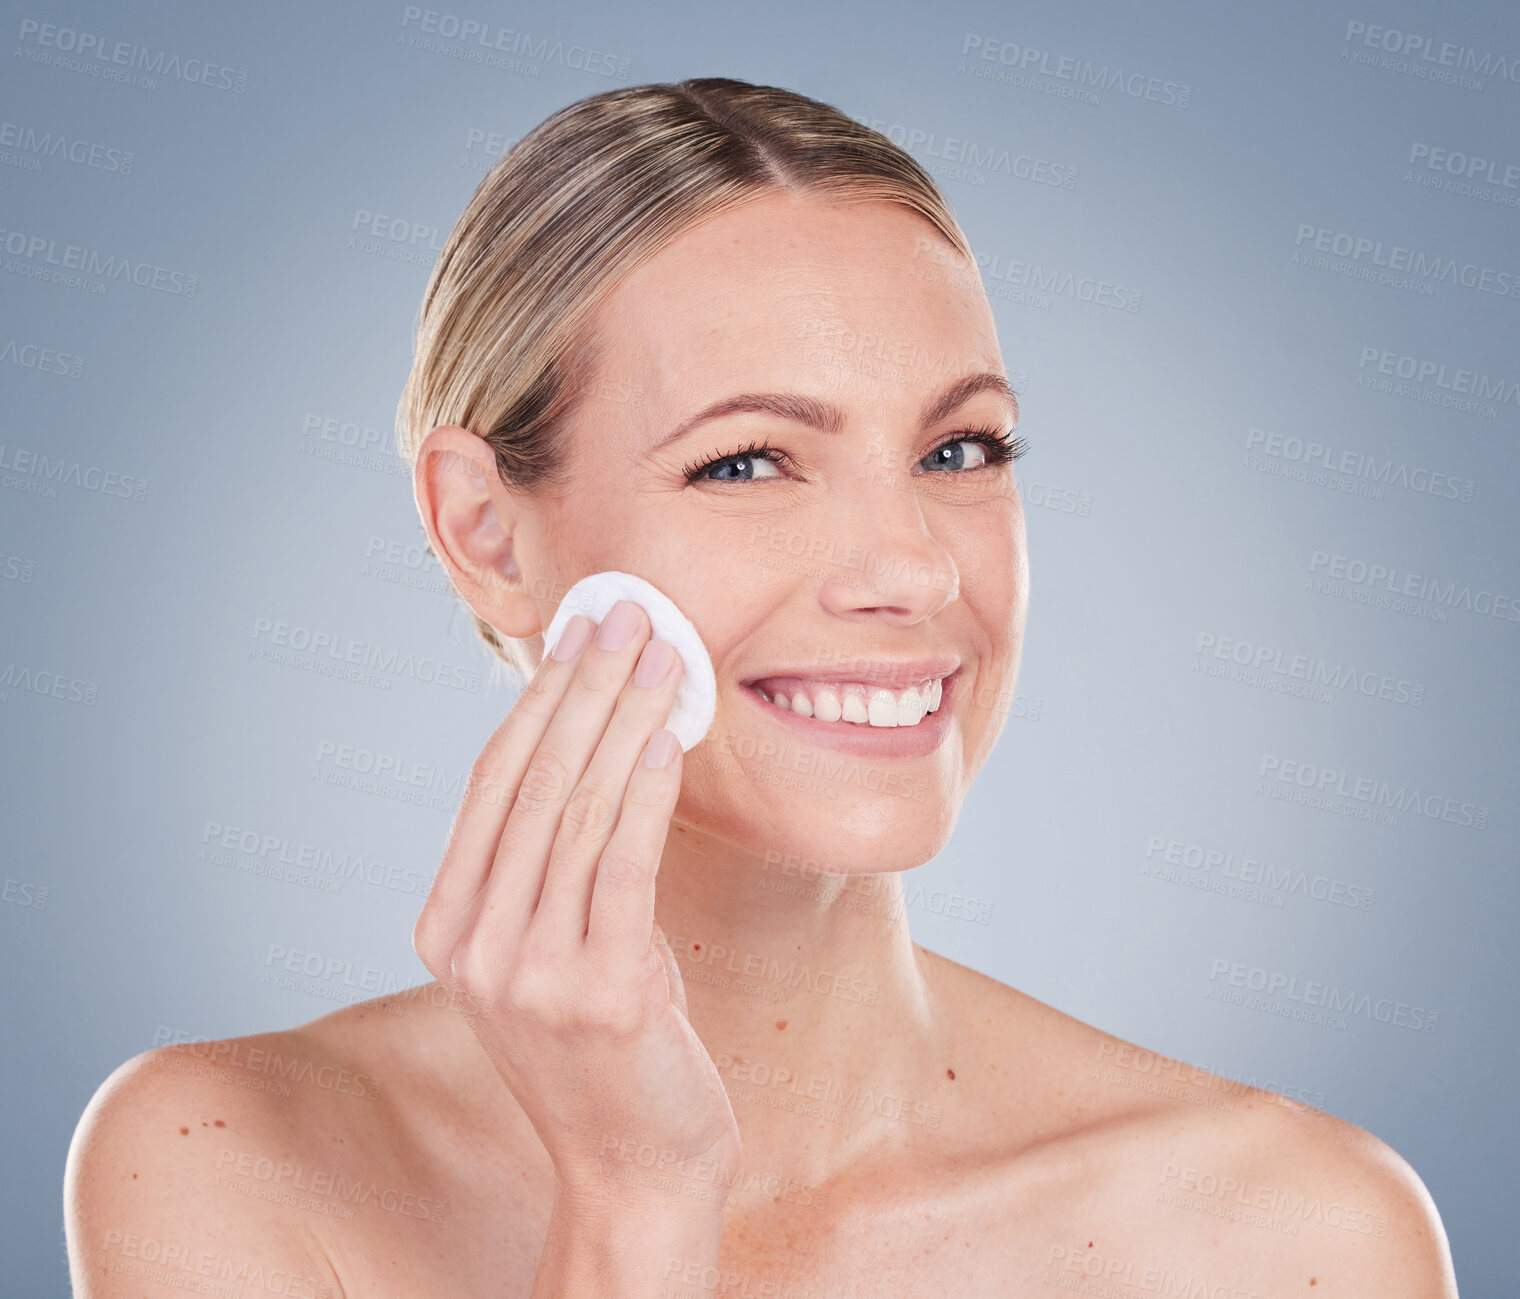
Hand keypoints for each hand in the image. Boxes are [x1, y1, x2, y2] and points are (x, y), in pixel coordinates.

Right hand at [413, 599, 740, 1201]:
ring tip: (663, 654)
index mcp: (449, 926)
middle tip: (627, 614)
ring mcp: (527, 973)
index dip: (538, 698)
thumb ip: (552, 867)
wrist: (633, 1171)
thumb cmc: (606, 1050)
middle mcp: (474, 945)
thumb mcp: (554, 950)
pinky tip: (668, 737)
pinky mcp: (596, 993)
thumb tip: (596, 745)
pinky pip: (622, 866)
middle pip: (532, 781)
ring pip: (578, 811)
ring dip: (624, 719)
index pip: (493, 782)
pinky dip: (645, 792)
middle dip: (585, 686)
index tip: (579, 634)